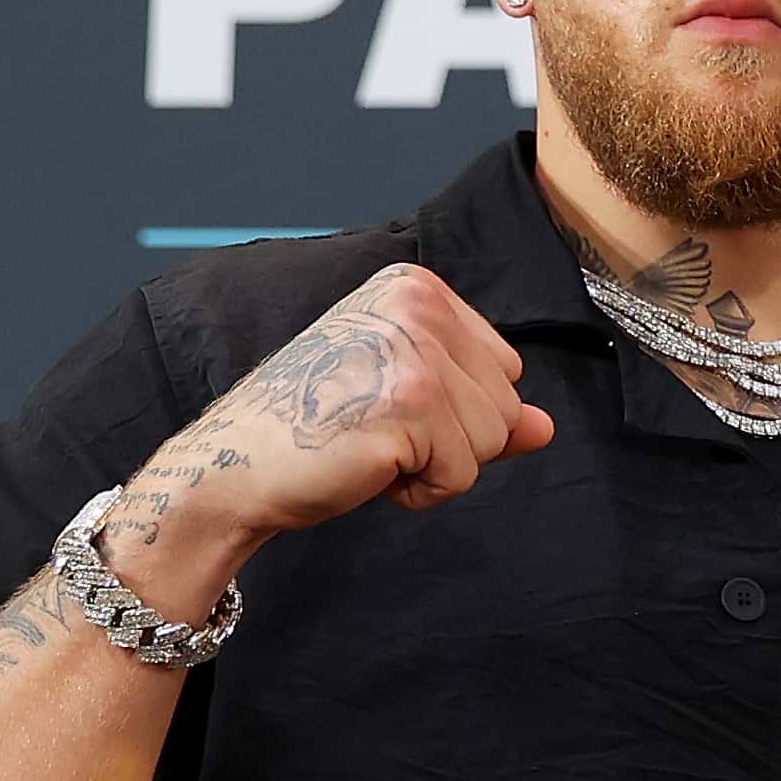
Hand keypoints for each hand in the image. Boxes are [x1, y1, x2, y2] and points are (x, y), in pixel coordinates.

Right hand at [101, 264, 557, 612]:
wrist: (235, 465)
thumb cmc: (315, 428)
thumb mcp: (409, 401)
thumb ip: (480, 407)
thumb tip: (545, 428)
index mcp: (416, 289)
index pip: (506, 367)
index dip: (456, 408)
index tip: (388, 403)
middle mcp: (417, 308)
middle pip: (507, 404)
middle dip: (453, 439)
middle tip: (376, 429)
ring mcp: (414, 353)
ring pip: (492, 441)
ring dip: (437, 466)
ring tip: (372, 446)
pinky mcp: (409, 405)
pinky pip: (462, 475)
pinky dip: (420, 491)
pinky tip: (368, 467)